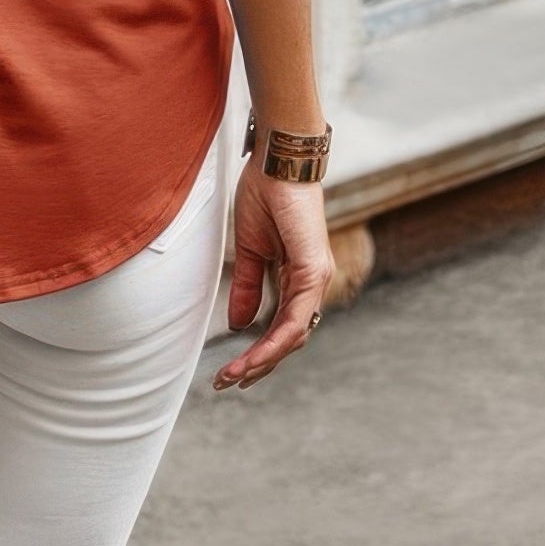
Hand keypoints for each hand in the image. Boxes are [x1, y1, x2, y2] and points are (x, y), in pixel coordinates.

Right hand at [212, 158, 333, 389]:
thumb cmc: (266, 197)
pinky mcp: (312, 269)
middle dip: (259, 365)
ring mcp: (316, 278)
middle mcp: (313, 283)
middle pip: (290, 339)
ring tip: (236, 375)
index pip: (282, 327)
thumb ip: (248, 285)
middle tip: (228, 382)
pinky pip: (297, 315)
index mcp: (298, 278)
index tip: (232, 370)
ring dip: (265, 359)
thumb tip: (239, 323)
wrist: (278, 162)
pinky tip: (257, 353)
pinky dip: (278, 339)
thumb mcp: (250, 249)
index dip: (259, 351)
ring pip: (295, 334)